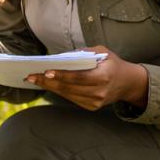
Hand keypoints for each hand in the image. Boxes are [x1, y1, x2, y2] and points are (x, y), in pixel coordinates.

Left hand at [23, 45, 148, 110]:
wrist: (128, 83)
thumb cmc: (112, 63)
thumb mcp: (102, 52)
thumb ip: (83, 53)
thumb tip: (60, 58)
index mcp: (104, 76)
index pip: (79, 77)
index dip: (62, 75)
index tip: (46, 71)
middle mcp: (100, 92)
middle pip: (69, 87)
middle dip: (48, 81)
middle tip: (30, 76)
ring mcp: (96, 102)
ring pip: (67, 94)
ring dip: (49, 87)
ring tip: (33, 79)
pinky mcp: (92, 107)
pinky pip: (71, 98)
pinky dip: (58, 91)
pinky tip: (47, 84)